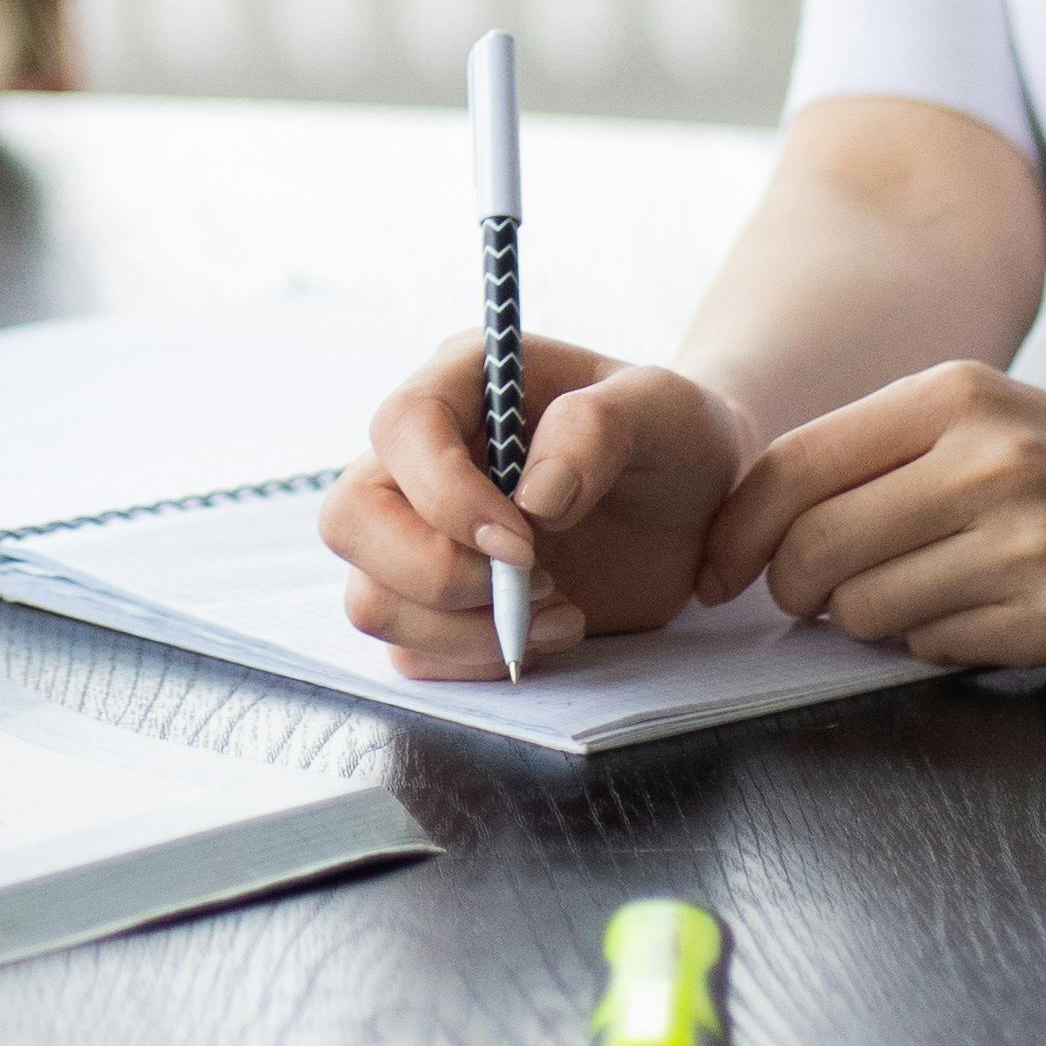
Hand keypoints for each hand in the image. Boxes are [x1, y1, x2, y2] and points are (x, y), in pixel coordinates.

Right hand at [321, 334, 757, 679]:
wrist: (694, 502)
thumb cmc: (672, 437)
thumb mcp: (664, 409)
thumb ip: (600, 428)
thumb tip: (535, 496)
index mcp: (462, 384)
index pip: (402, 428)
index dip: (445, 494)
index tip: (524, 542)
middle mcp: (420, 458)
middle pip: (352, 520)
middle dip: (435, 572)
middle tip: (533, 583)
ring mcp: (419, 534)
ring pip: (371, 598)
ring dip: (462, 628)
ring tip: (561, 610)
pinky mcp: (438, 603)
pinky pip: (410, 653)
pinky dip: (477, 661)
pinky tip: (553, 630)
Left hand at [695, 361, 1045, 668]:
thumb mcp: (985, 413)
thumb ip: (878, 451)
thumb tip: (759, 523)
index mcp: (955, 394)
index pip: (794, 466)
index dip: (736, 528)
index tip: (717, 565)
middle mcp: (988, 461)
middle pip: (815, 546)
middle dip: (787, 587)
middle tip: (800, 598)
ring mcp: (1025, 544)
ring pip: (864, 607)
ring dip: (861, 618)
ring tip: (906, 593)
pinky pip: (933, 646)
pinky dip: (928, 640)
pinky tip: (971, 612)